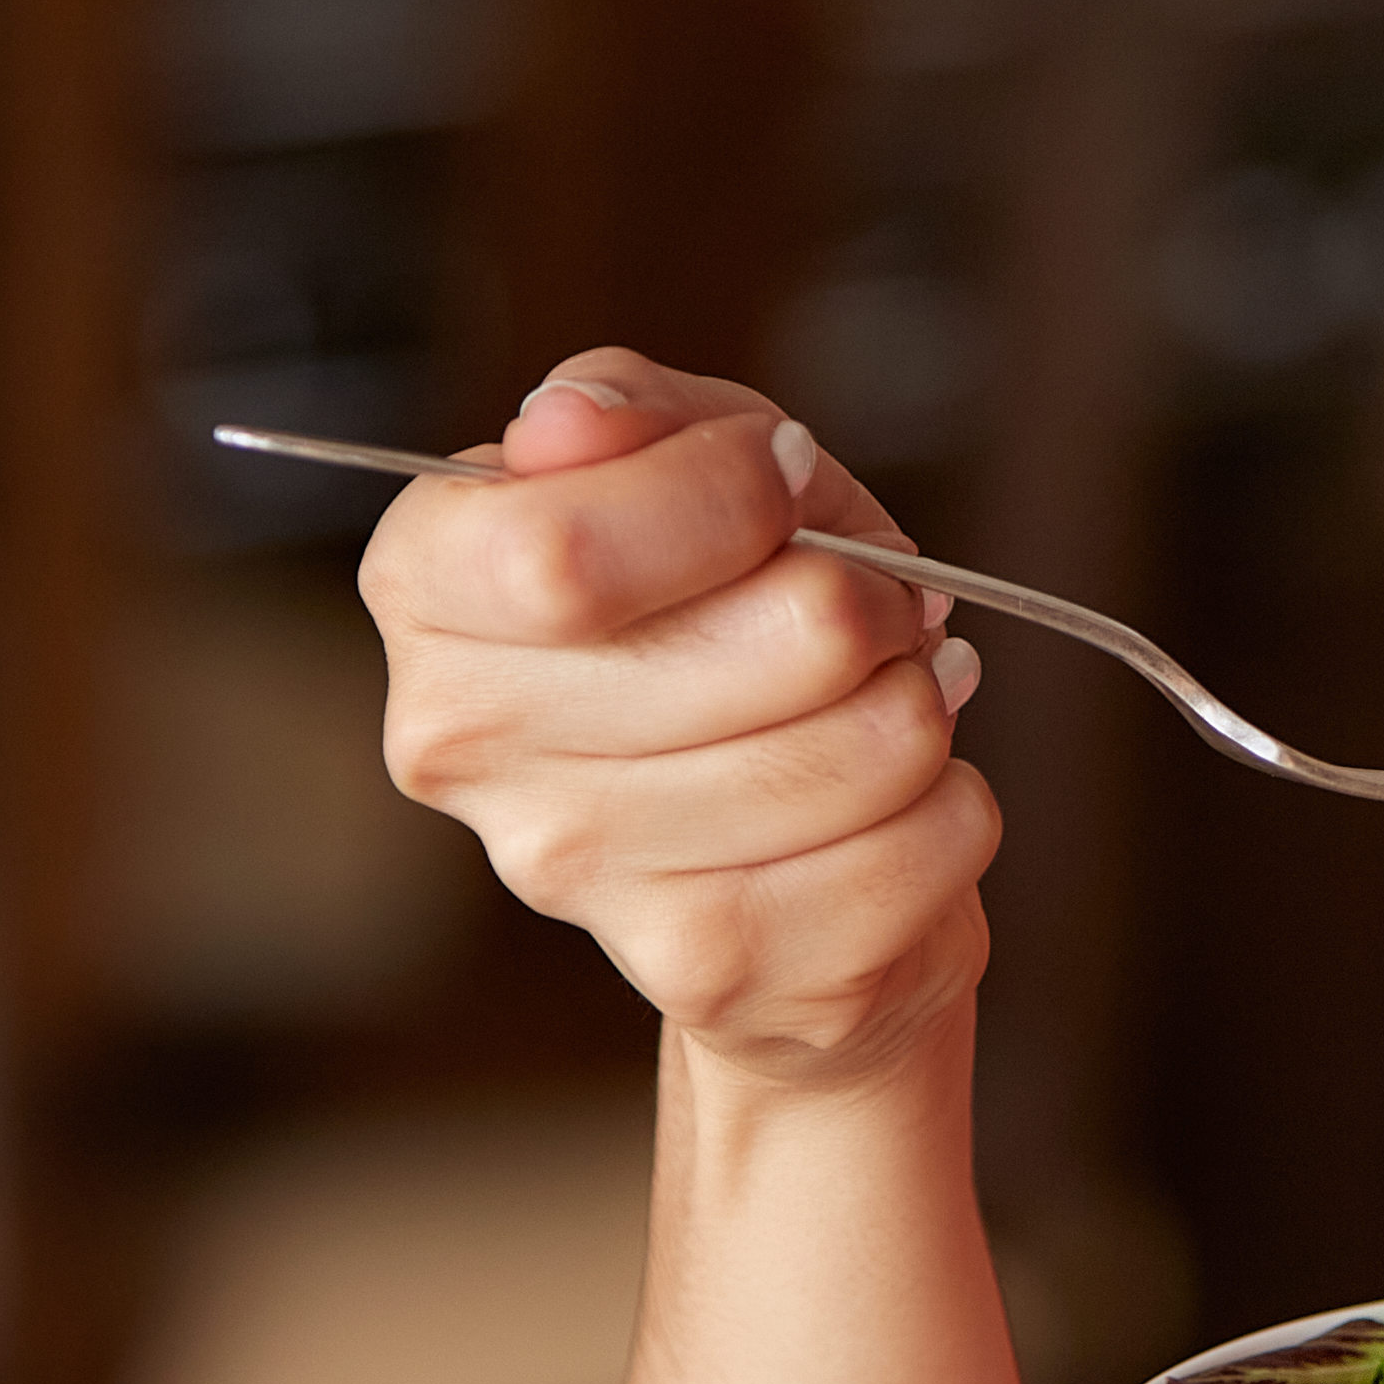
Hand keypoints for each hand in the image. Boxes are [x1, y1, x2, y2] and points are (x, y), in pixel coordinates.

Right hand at [361, 349, 993, 1089]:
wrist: (748, 838)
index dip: (731, 495)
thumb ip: (635, 412)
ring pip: (873, 745)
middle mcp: (463, 743)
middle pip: (782, 638)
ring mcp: (574, 876)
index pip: (563, 553)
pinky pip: (924, 844)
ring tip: (882, 700)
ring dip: (917, 704)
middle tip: (872, 605)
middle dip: (868, 599)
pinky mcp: (706, 971)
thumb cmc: (716, 615)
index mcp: (429, 585)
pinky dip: (954, 806)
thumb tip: (571, 422)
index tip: (784, 479)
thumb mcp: (684, 461)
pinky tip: (896, 804)